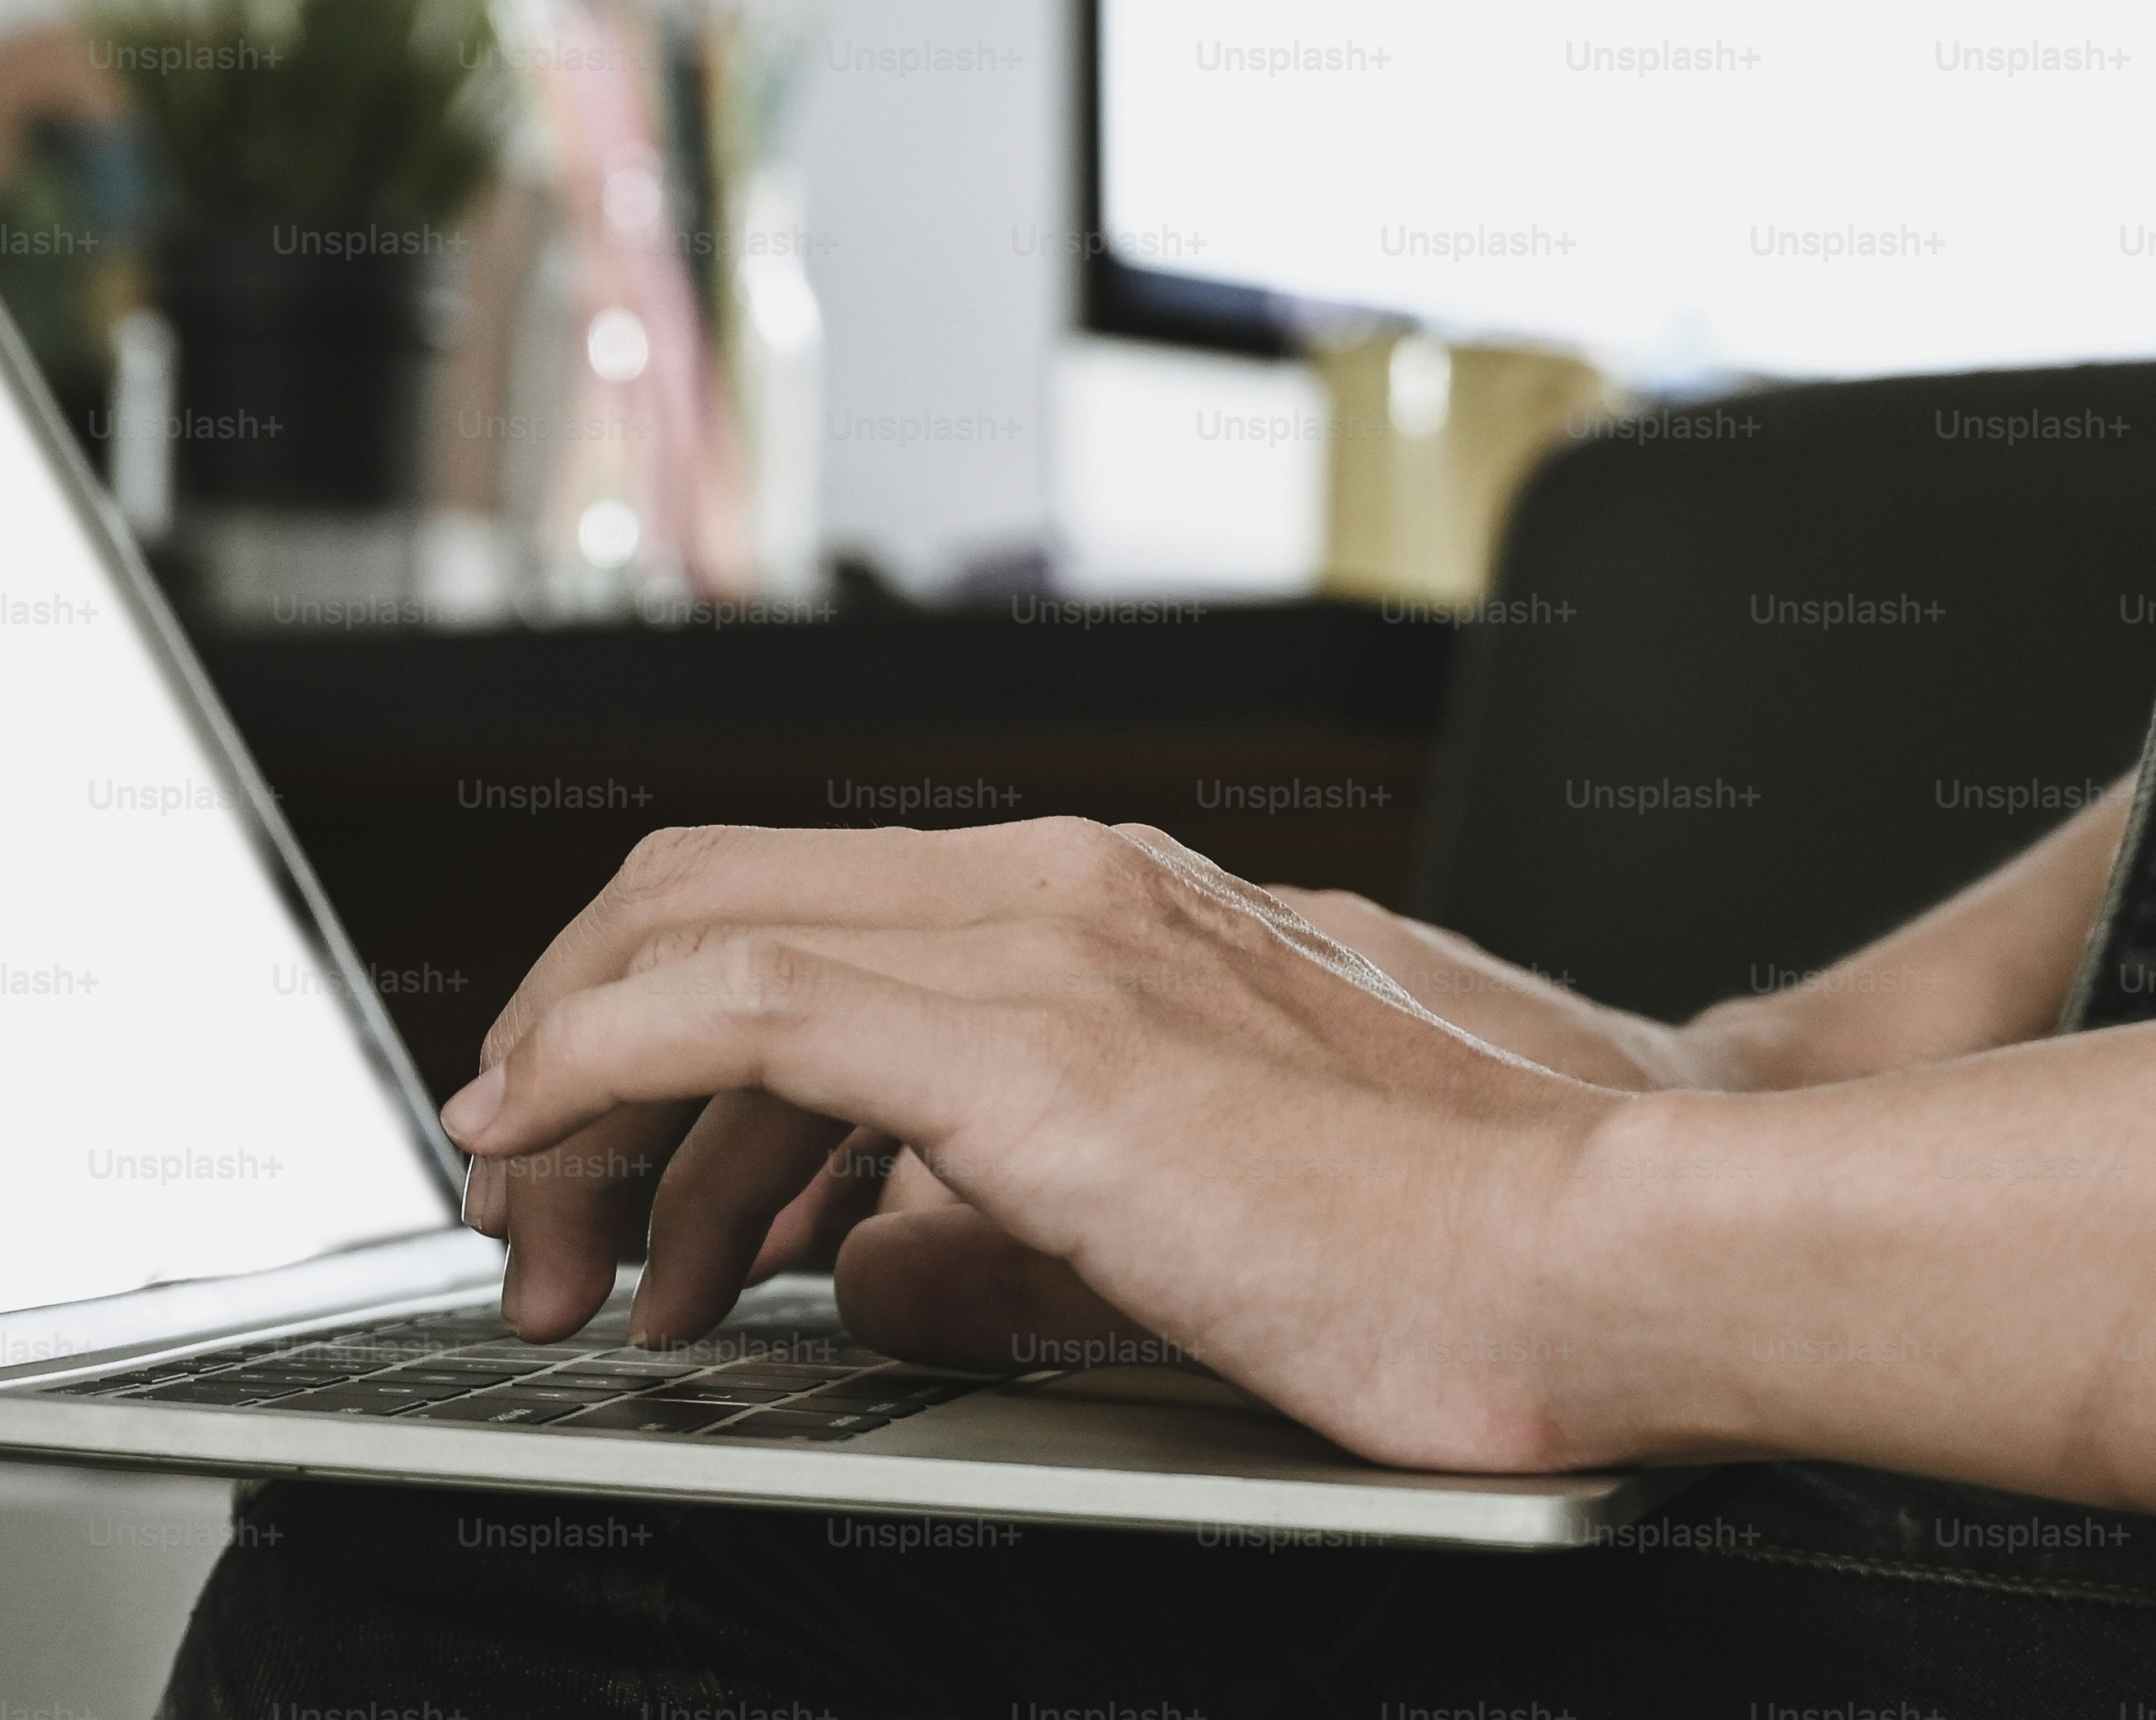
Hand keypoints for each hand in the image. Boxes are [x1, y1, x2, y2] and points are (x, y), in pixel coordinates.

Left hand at [447, 819, 1631, 1471]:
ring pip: (698, 931)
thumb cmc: (1476, 1248)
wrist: (1618, 1248)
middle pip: (715, 891)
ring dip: (574, 1088)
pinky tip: (537, 1141)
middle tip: (546, 1214)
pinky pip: (733, 1002)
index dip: (662, 1022)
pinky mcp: (1027, 1042)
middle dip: (579, 1045)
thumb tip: (872, 1269)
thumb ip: (1018, 1225)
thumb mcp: (1201, 1219)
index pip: (816, 907)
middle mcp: (1066, 887)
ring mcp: (1046, 942)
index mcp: (1118, 910)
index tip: (611, 1158)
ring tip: (555, 1257)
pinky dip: (593, 1056)